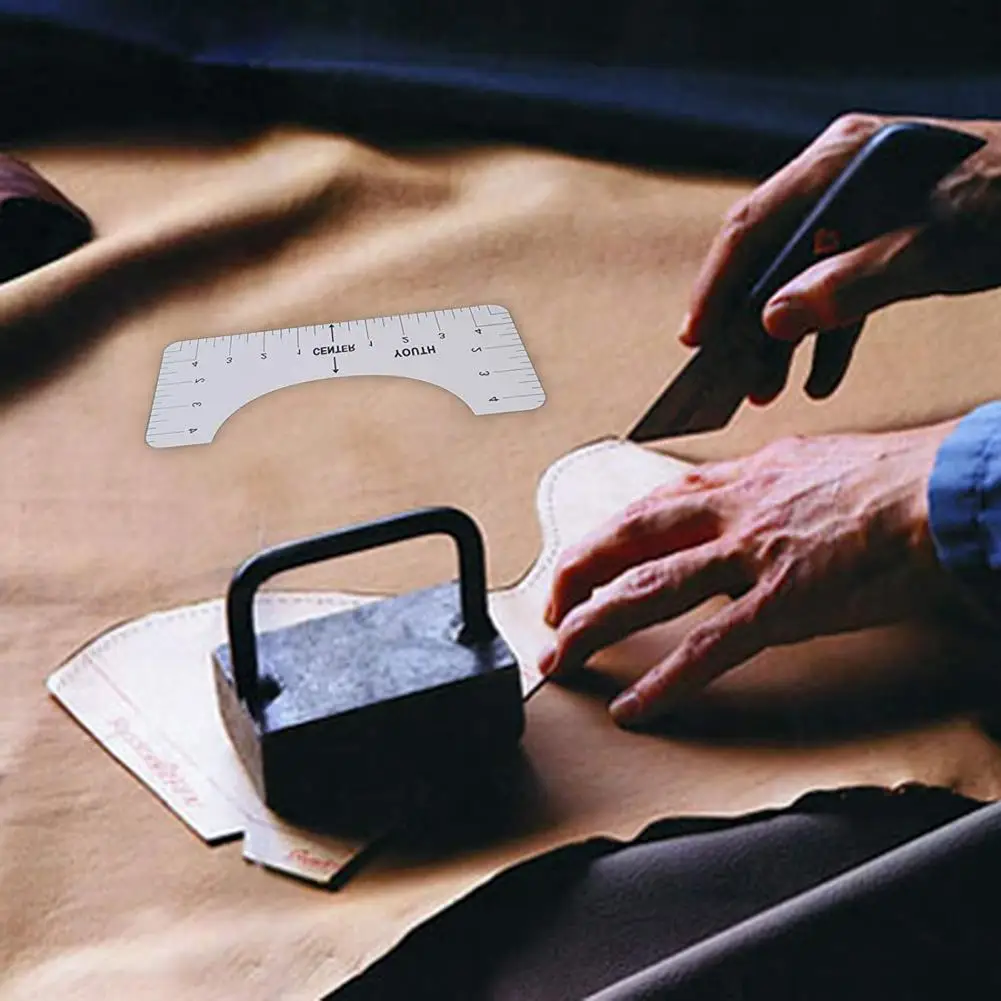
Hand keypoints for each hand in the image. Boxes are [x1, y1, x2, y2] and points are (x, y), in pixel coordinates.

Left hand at [539, 422, 963, 726]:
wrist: (942, 489)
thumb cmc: (891, 477)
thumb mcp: (809, 463)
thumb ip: (763, 482)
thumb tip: (743, 494)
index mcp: (741, 479)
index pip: (652, 505)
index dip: (608, 534)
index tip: (584, 557)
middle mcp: (732, 512)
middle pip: (628, 540)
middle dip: (577, 574)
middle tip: (549, 608)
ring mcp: (752, 557)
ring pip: (650, 591)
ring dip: (595, 626)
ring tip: (563, 657)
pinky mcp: (782, 603)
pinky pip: (709, 649)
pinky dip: (665, 682)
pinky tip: (634, 707)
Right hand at [680, 113, 1000, 402]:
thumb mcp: (927, 250)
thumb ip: (847, 285)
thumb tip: (772, 322)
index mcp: (836, 164)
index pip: (750, 227)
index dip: (715, 287)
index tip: (695, 340)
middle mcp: (835, 180)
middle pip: (766, 256)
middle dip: (746, 322)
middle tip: (729, 376)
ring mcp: (857, 205)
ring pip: (798, 277)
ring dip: (782, 336)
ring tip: (767, 389)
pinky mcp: (880, 232)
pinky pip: (837, 286)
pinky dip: (828, 333)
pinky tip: (821, 379)